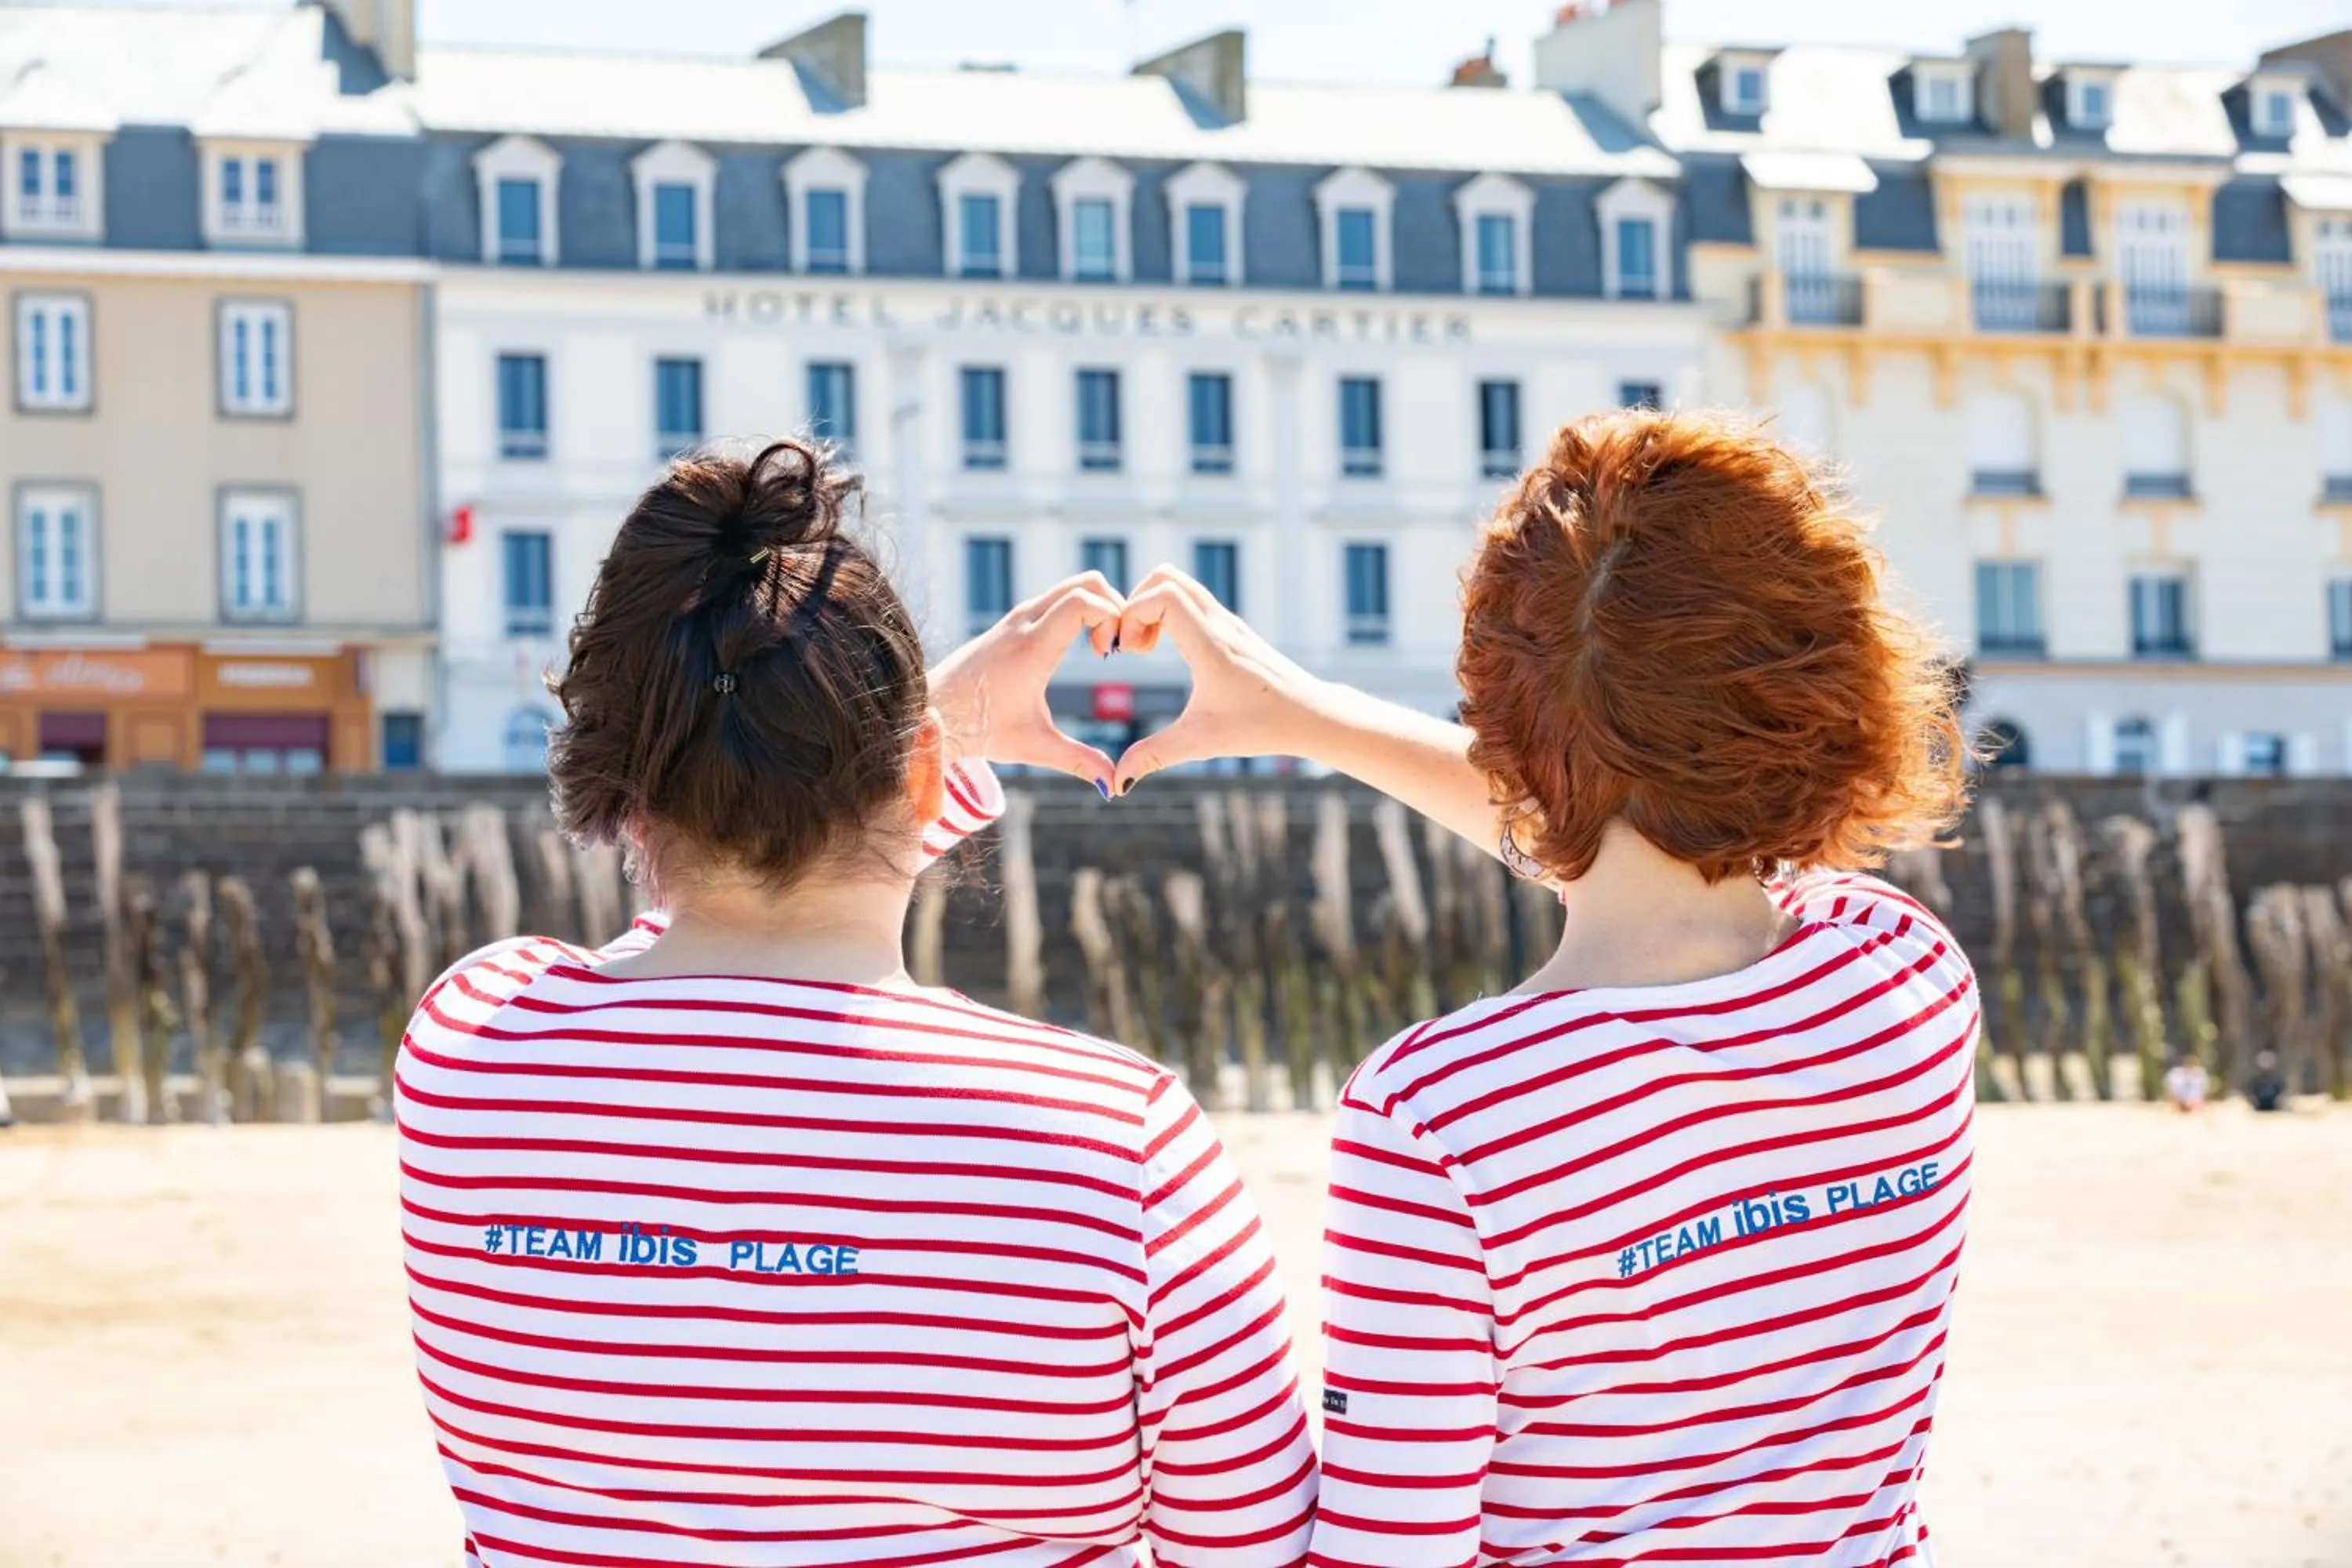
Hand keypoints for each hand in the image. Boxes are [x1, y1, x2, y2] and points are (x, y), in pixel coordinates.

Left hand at [932, 573, 1124, 791]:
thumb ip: (1077, 761)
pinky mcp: (1013, 620)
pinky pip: (1058, 597)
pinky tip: (1082, 647)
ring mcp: (1018, 616)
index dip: (1112, 617)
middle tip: (1115, 647)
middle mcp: (1024, 622)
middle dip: (1114, 606)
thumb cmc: (978, 729)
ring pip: (1072, 586)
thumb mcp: (1033, 747)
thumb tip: (1116, 787)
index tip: (1113, 653)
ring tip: (1102, 649)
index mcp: (1032, 646)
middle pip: (1086, 582)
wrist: (932, 711)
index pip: (1083, 601)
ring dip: (1098, 607)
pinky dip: (1081, 610)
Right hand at [1111, 566, 1325, 793]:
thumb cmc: (1262, 726)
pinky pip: (1192, 600)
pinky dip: (1169, 613)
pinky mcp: (1232, 628)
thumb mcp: (1202, 742)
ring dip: (1152, 606)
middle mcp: (1219, 623)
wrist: (1310, 715)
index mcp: (1210, 644)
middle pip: (1166, 576)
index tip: (1127, 650)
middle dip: (1136, 603)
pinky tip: (1167, 651)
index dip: (1133, 613)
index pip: (1163, 594)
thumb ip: (1155, 756)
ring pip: (1180, 584)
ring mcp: (1227, 621)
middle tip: (1132, 645)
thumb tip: (1117, 783)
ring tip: (1145, 647)